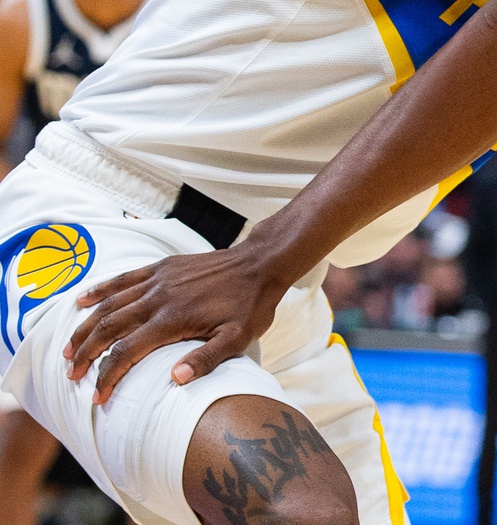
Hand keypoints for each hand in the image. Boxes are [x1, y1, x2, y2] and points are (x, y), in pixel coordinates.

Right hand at [63, 245, 288, 404]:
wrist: (262, 264)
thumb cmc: (251, 305)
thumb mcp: (238, 338)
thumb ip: (206, 359)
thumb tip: (174, 379)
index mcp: (173, 320)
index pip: (126, 352)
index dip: (107, 376)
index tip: (98, 397)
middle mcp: (158, 299)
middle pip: (108, 328)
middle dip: (86, 354)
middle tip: (71, 375)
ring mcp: (158, 280)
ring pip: (109, 305)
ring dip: (85, 327)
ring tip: (68, 349)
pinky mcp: (162, 267)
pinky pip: (123, 278)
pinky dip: (100, 290)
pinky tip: (82, 302)